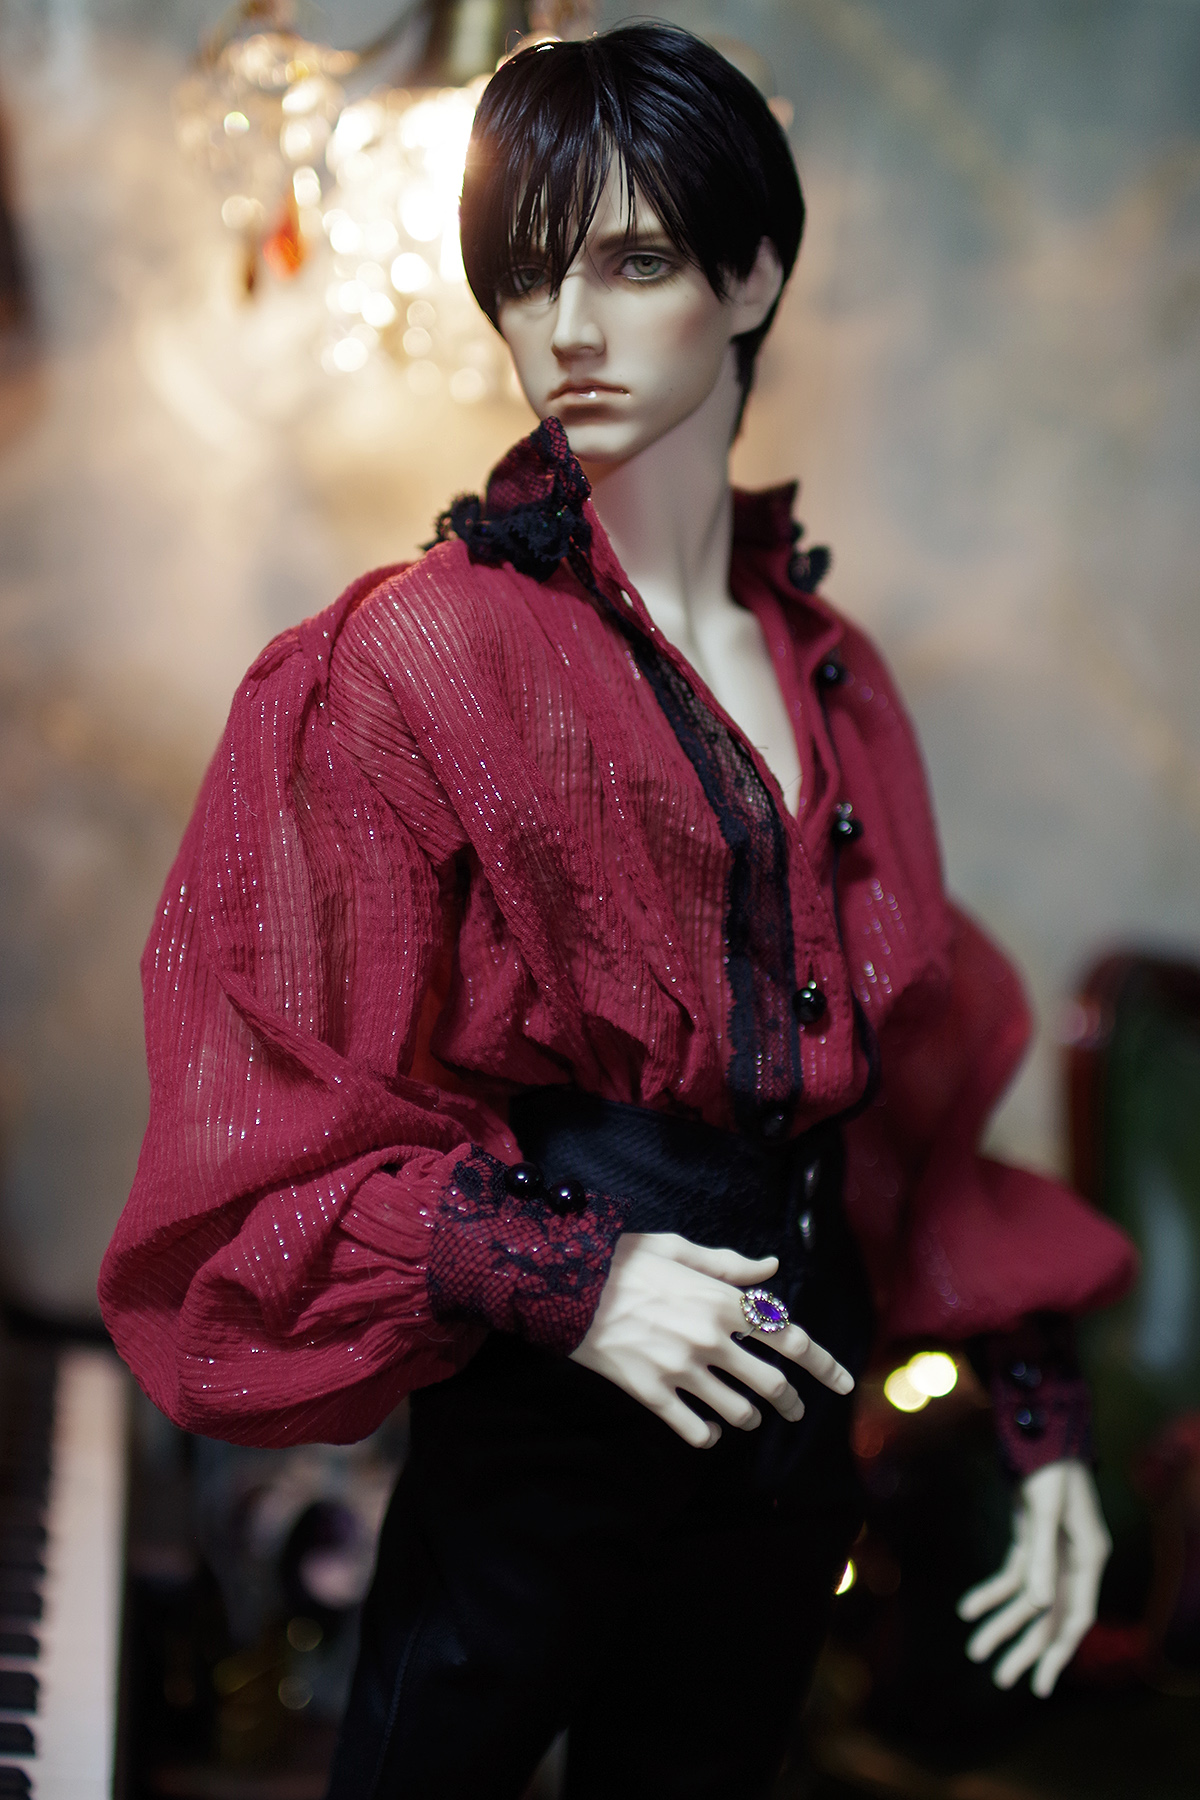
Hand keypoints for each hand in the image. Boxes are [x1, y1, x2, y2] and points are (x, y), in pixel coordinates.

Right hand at [569, 1232, 853, 1448]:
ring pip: (738, 1413)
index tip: (843, 1383)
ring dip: (749, 1419)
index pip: (790, 1338)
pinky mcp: (652, 1393)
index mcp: (723, 1302)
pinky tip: (708, 1431)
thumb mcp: (680, 1249)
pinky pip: (695, 1430)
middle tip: (794, 1411)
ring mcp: (683, 1370)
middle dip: (792, 1403)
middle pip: (772, 1385)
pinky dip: (709, 1436)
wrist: (567, 1283)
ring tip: (745, 1417)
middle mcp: (711, 1339)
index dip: (824, 1364)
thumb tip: (772, 1269)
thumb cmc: (624, 1260)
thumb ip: (730, 1265)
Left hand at [957, 1459, 1110, 1695]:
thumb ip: (1041, 1555)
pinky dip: (990, 1592)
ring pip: (1027, 1598)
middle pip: (1049, 1614)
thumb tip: (1038, 1606)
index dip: (1057, 1652)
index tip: (1038, 1682)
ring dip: (1001, 1622)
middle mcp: (1073, 1560)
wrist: (1038, 1429)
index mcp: (1088, 1557)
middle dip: (1023, 1646)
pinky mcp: (1030, 1539)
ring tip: (974, 1649)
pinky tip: (968, 1608)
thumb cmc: (1047, 1466)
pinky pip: (1012, 1575)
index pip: (1075, 1616)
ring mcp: (1052, 1550)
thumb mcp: (1043, 1509)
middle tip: (999, 1678)